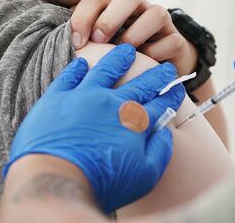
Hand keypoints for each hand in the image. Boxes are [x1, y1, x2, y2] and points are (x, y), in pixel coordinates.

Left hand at [6, 44, 185, 213]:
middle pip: (139, 84)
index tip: (177, 88)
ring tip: (126, 51)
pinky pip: (70, 76)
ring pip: (105, 70)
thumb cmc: (102, 184)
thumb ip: (160, 151)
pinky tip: (82, 63)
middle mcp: (112, 102)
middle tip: (165, 68)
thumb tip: (166, 133)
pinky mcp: (57, 98)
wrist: (57, 179)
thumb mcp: (144, 176)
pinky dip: (78, 68)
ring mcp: (83, 96)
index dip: (171, 95)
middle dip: (156, 75)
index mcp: (134, 121)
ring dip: (118, 59)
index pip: (160, 103)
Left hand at [70, 0, 197, 75]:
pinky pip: (172, 41)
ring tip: (125, 51)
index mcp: (113, 7)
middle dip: (112, 17)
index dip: (83, 17)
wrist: (156, 68)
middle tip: (100, 40)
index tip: (76, 42)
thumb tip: (55, 46)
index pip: (95, 0)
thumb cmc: (118, 55)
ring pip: (157, 12)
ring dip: (137, 33)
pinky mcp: (177, 41)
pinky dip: (157, 52)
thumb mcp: (97, 47)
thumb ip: (81, 41)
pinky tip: (145, 63)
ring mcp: (161, 24)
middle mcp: (139, 10)